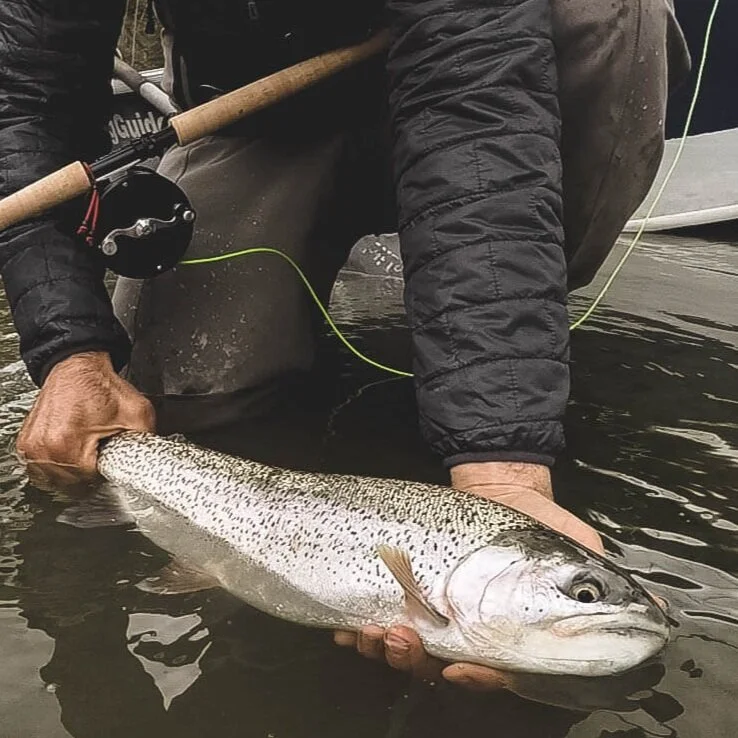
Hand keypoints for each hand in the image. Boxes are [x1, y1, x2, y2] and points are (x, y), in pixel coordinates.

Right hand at [16, 351, 154, 489]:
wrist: (78, 366)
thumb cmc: (101, 387)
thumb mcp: (137, 413)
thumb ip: (147, 441)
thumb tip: (155, 460)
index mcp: (68, 443)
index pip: (90, 480)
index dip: (105, 470)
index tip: (110, 456)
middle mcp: (44, 447)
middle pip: (71, 483)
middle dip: (89, 471)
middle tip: (100, 450)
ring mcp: (32, 446)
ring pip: (55, 479)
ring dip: (72, 470)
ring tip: (85, 448)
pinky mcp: (26, 443)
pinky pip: (42, 468)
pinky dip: (58, 463)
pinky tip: (71, 448)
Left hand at [334, 462, 603, 690]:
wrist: (499, 485)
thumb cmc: (538, 524)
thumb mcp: (575, 550)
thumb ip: (604, 585)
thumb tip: (653, 611)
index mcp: (505, 635)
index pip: (492, 673)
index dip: (480, 680)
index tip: (462, 671)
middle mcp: (464, 633)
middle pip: (435, 668)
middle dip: (412, 661)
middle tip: (399, 639)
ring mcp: (429, 615)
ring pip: (401, 650)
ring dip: (382, 647)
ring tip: (373, 629)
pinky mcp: (401, 591)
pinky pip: (375, 620)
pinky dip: (359, 628)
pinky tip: (349, 627)